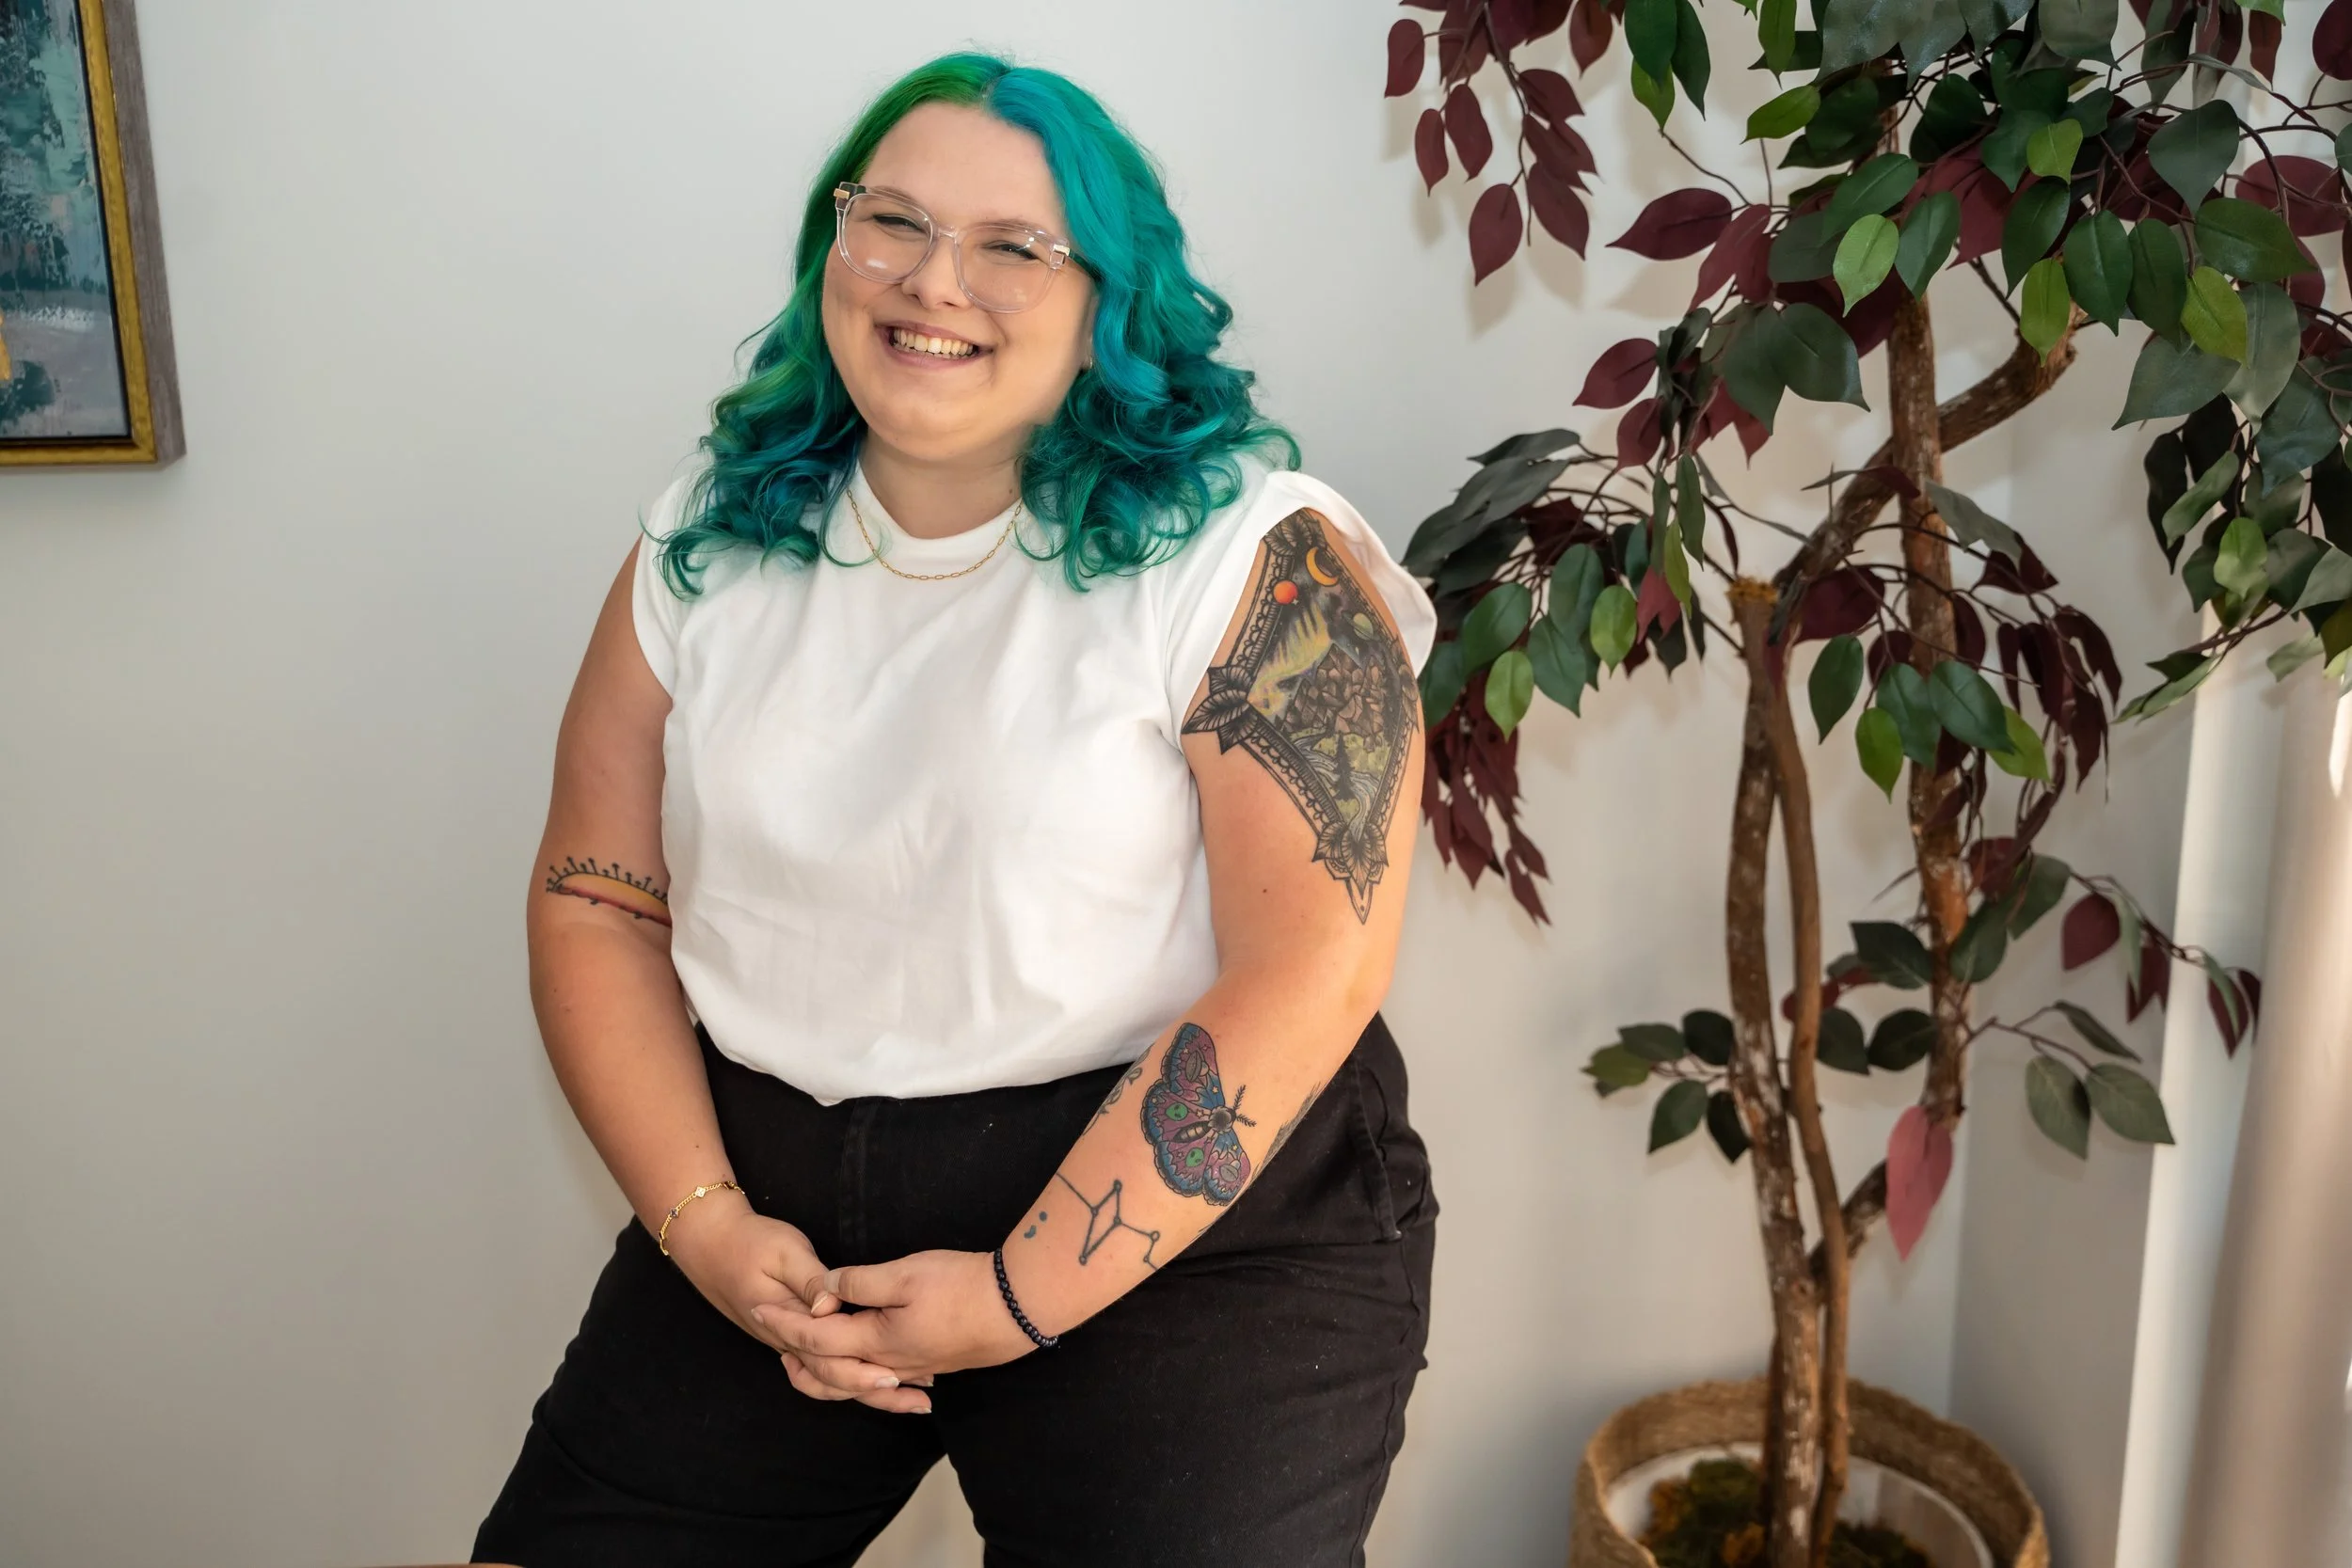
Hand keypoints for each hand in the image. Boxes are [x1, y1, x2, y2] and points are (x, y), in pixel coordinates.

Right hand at [662, 1200, 928, 1413]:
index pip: (828, 1359)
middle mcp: (787, 1343)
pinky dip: (851, 1376)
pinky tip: (877, 1373)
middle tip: (919, 1398)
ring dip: (866, 1390)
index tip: (897, 1377)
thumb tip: (832, 1305)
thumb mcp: (783, 1251)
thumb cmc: (749, 1242)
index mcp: (787, 1324)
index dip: (862, 1371)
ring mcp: (788, 1342)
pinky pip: (823, 1367)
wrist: (709, 1243)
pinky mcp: (792, 1336)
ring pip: (828, 1379)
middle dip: (875, 1391)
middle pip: (833, 1380)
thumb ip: (809, 1280)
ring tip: (909, 1398)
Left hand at [757, 1249, 1036, 1386]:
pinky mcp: (935, 1363)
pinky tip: (871, 1373)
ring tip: (810, 1360)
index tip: (757, 1308)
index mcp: (876, 1342)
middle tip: (773, 1340)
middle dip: (798, 1358)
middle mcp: (890, 1365)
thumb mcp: (904, 1275)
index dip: (784, 1322)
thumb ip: (859, 1284)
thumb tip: (827, 1290)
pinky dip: (864, 1379)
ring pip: (859, 1382)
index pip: (815, 1338)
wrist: (1019, 1308)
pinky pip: (886, 1380)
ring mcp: (915, 1368)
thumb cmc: (962, 1287)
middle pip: (831, 1373)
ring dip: (829, 1372)